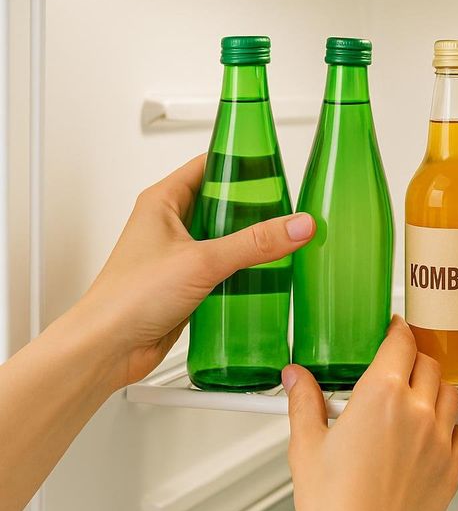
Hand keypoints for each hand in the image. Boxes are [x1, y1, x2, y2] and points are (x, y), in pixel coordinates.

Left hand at [69, 154, 314, 390]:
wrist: (108, 347)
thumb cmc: (127, 298)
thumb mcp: (202, 262)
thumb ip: (254, 244)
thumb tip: (296, 225)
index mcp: (163, 202)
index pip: (209, 165)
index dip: (241, 163)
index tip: (274, 167)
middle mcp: (170, 225)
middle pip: (222, 203)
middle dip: (255, 207)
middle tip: (287, 209)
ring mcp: (179, 255)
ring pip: (225, 238)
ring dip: (252, 242)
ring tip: (283, 240)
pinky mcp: (188, 284)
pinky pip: (224, 268)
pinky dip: (245, 270)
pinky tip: (266, 275)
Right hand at [284, 317, 457, 510]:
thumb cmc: (335, 510)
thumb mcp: (306, 448)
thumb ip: (304, 403)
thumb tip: (296, 378)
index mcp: (381, 397)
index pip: (401, 342)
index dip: (398, 329)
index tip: (395, 328)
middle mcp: (417, 411)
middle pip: (428, 362)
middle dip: (414, 357)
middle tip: (399, 364)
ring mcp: (439, 439)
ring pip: (451, 391)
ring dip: (435, 387)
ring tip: (416, 395)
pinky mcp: (452, 466)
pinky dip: (450, 424)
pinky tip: (431, 432)